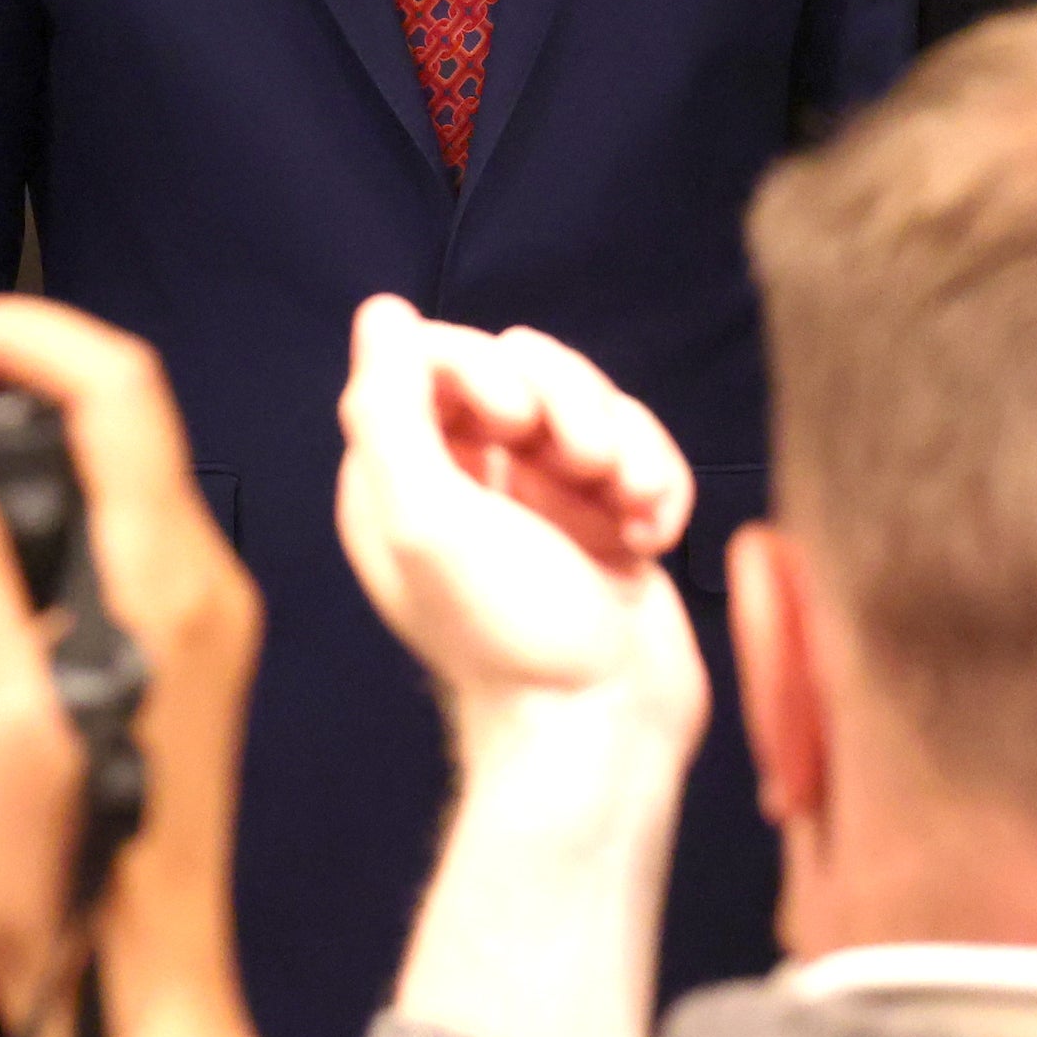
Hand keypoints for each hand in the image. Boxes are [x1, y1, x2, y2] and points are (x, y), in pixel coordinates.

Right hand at [0, 298, 265, 1036]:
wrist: (131, 1008)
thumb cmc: (73, 891)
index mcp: (170, 580)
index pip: (116, 384)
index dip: (16, 334)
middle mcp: (199, 587)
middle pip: (116, 417)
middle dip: (6, 378)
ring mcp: (191, 627)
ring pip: (108, 480)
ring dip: (14, 447)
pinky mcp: (168, 668)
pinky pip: (104, 546)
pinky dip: (27, 518)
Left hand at [333, 296, 704, 776]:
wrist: (601, 726)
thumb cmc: (506, 633)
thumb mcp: (425, 521)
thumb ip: (390, 410)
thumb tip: (380, 311)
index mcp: (405, 473)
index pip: (439, 356)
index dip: (486, 369)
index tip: (512, 424)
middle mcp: (468, 475)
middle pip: (525, 364)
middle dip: (569, 404)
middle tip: (583, 470)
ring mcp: (543, 495)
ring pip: (591, 399)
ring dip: (624, 443)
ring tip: (628, 506)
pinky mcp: (606, 514)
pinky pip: (639, 446)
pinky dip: (656, 480)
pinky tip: (652, 536)